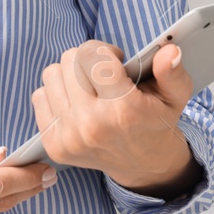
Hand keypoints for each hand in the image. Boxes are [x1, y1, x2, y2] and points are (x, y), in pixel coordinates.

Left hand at [31, 39, 200, 198]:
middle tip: (103, 73)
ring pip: (52, 74)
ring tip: (89, 86)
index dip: (105, 50)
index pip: (94, 55)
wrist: (143, 164)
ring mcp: (70, 138)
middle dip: (87, 59)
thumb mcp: (174, 96)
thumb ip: (172, 72)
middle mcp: (92, 126)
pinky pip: (39, 96)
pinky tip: (76, 102)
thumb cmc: (155, 122)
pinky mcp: (54, 145)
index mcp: (124, 111)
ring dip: (69, 74)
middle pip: (70, 59)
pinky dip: (56, 94)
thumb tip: (170, 50)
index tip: (116, 60)